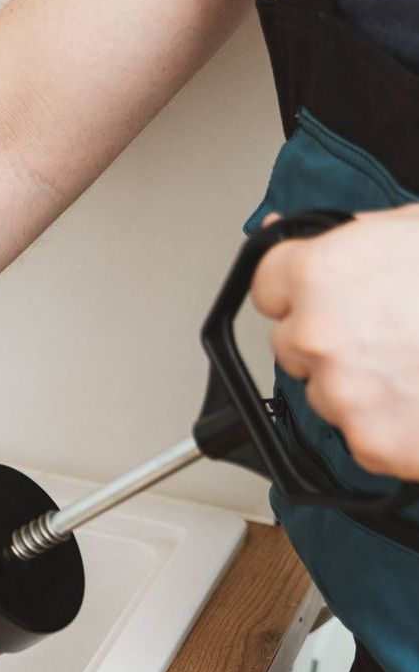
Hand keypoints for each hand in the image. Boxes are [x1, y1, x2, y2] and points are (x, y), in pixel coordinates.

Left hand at [252, 205, 418, 479]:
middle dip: (332, 339)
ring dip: (361, 384)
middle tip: (396, 331)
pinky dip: (391, 427)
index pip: (267, 283)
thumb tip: (278, 231)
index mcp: (324, 271)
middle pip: (294, 343)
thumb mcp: (417, 228)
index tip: (323, 294)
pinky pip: (362, 436)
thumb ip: (347, 235)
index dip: (299, 287)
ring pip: (326, 392)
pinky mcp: (371, 443)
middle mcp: (319, 333)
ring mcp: (342, 393)